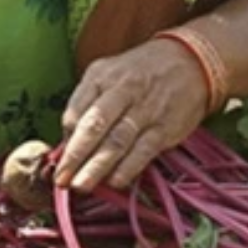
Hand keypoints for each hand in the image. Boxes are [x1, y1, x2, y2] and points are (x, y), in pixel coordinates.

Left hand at [55, 38, 208, 191]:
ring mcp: (145, 110)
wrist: (189, 61)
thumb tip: (68, 140)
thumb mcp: (108, 73)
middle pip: (94, 126)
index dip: (65, 138)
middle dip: (75, 155)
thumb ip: (87, 102)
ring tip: (81, 186)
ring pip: (116, 142)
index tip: (57, 161)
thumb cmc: (139, 71)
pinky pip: (143, 151)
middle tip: (62, 179)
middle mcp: (122, 91)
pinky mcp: (165, 127)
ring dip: (96, 167)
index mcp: (101, 77)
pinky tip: (114, 182)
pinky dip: (127, 169)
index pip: (76, 109)